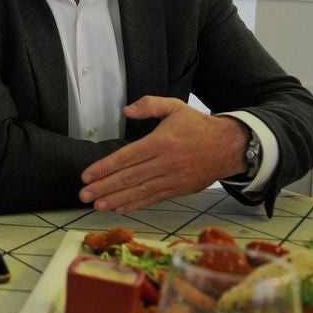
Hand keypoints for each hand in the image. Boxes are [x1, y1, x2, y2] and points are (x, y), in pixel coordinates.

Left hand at [78, 96, 246, 212]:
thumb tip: (126, 110)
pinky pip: (153, 199)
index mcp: (161, 142)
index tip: (86, 175)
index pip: (127, 157)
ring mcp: (173, 179)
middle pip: (129, 178)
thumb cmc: (198, 125)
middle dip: (104, 187)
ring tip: (97, 205)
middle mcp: (165, 163)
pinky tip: (119, 208)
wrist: (230, 147)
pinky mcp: (179, 190)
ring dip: (116, 200)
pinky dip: (135, 204)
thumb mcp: (175, 107)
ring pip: (140, 191)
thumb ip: (149, 105)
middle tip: (83, 195)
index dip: (104, 167)